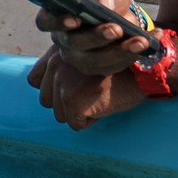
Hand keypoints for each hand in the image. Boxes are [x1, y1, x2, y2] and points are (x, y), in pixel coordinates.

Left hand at [27, 46, 146, 130]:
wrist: (142, 68)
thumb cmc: (119, 65)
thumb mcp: (87, 54)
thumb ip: (66, 65)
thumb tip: (52, 88)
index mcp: (55, 54)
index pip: (35, 80)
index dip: (53, 89)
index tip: (72, 88)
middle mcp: (54, 65)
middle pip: (47, 100)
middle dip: (67, 102)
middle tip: (92, 93)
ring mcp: (62, 83)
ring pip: (61, 114)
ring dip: (79, 112)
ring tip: (99, 97)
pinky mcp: (73, 100)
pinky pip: (76, 124)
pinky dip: (91, 120)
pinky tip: (104, 104)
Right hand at [34, 0, 151, 78]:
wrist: (122, 5)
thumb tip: (105, 4)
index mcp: (57, 12)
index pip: (45, 21)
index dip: (57, 23)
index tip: (76, 20)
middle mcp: (64, 37)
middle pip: (73, 44)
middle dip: (96, 38)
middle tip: (116, 29)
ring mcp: (80, 55)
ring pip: (93, 62)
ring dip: (119, 53)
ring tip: (140, 41)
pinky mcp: (100, 66)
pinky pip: (114, 67)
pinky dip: (134, 56)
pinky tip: (151, 42)